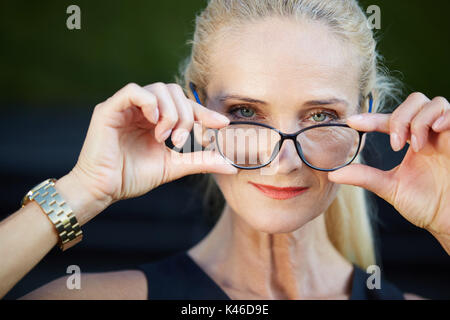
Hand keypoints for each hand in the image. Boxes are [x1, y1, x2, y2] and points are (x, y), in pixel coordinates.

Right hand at [69, 82, 236, 220]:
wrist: (104, 190)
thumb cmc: (133, 177)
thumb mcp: (174, 166)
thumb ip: (200, 161)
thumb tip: (231, 165)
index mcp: (156, 120)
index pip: (184, 106)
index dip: (204, 112)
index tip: (222, 124)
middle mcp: (143, 110)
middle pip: (174, 92)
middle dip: (186, 115)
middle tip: (182, 141)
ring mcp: (126, 107)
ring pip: (158, 89)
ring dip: (170, 113)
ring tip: (166, 137)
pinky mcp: (109, 109)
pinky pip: (133, 91)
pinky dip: (150, 104)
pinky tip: (154, 124)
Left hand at [328, 92, 449, 252]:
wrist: (449, 220)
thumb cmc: (426, 205)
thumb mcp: (390, 187)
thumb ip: (364, 176)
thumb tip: (333, 174)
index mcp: (413, 142)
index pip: (391, 121)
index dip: (371, 118)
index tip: (351, 122)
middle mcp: (430, 134)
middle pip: (414, 101)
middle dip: (399, 118)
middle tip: (394, 144)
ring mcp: (447, 134)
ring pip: (433, 103)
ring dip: (417, 120)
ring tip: (413, 145)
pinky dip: (441, 117)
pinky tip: (433, 132)